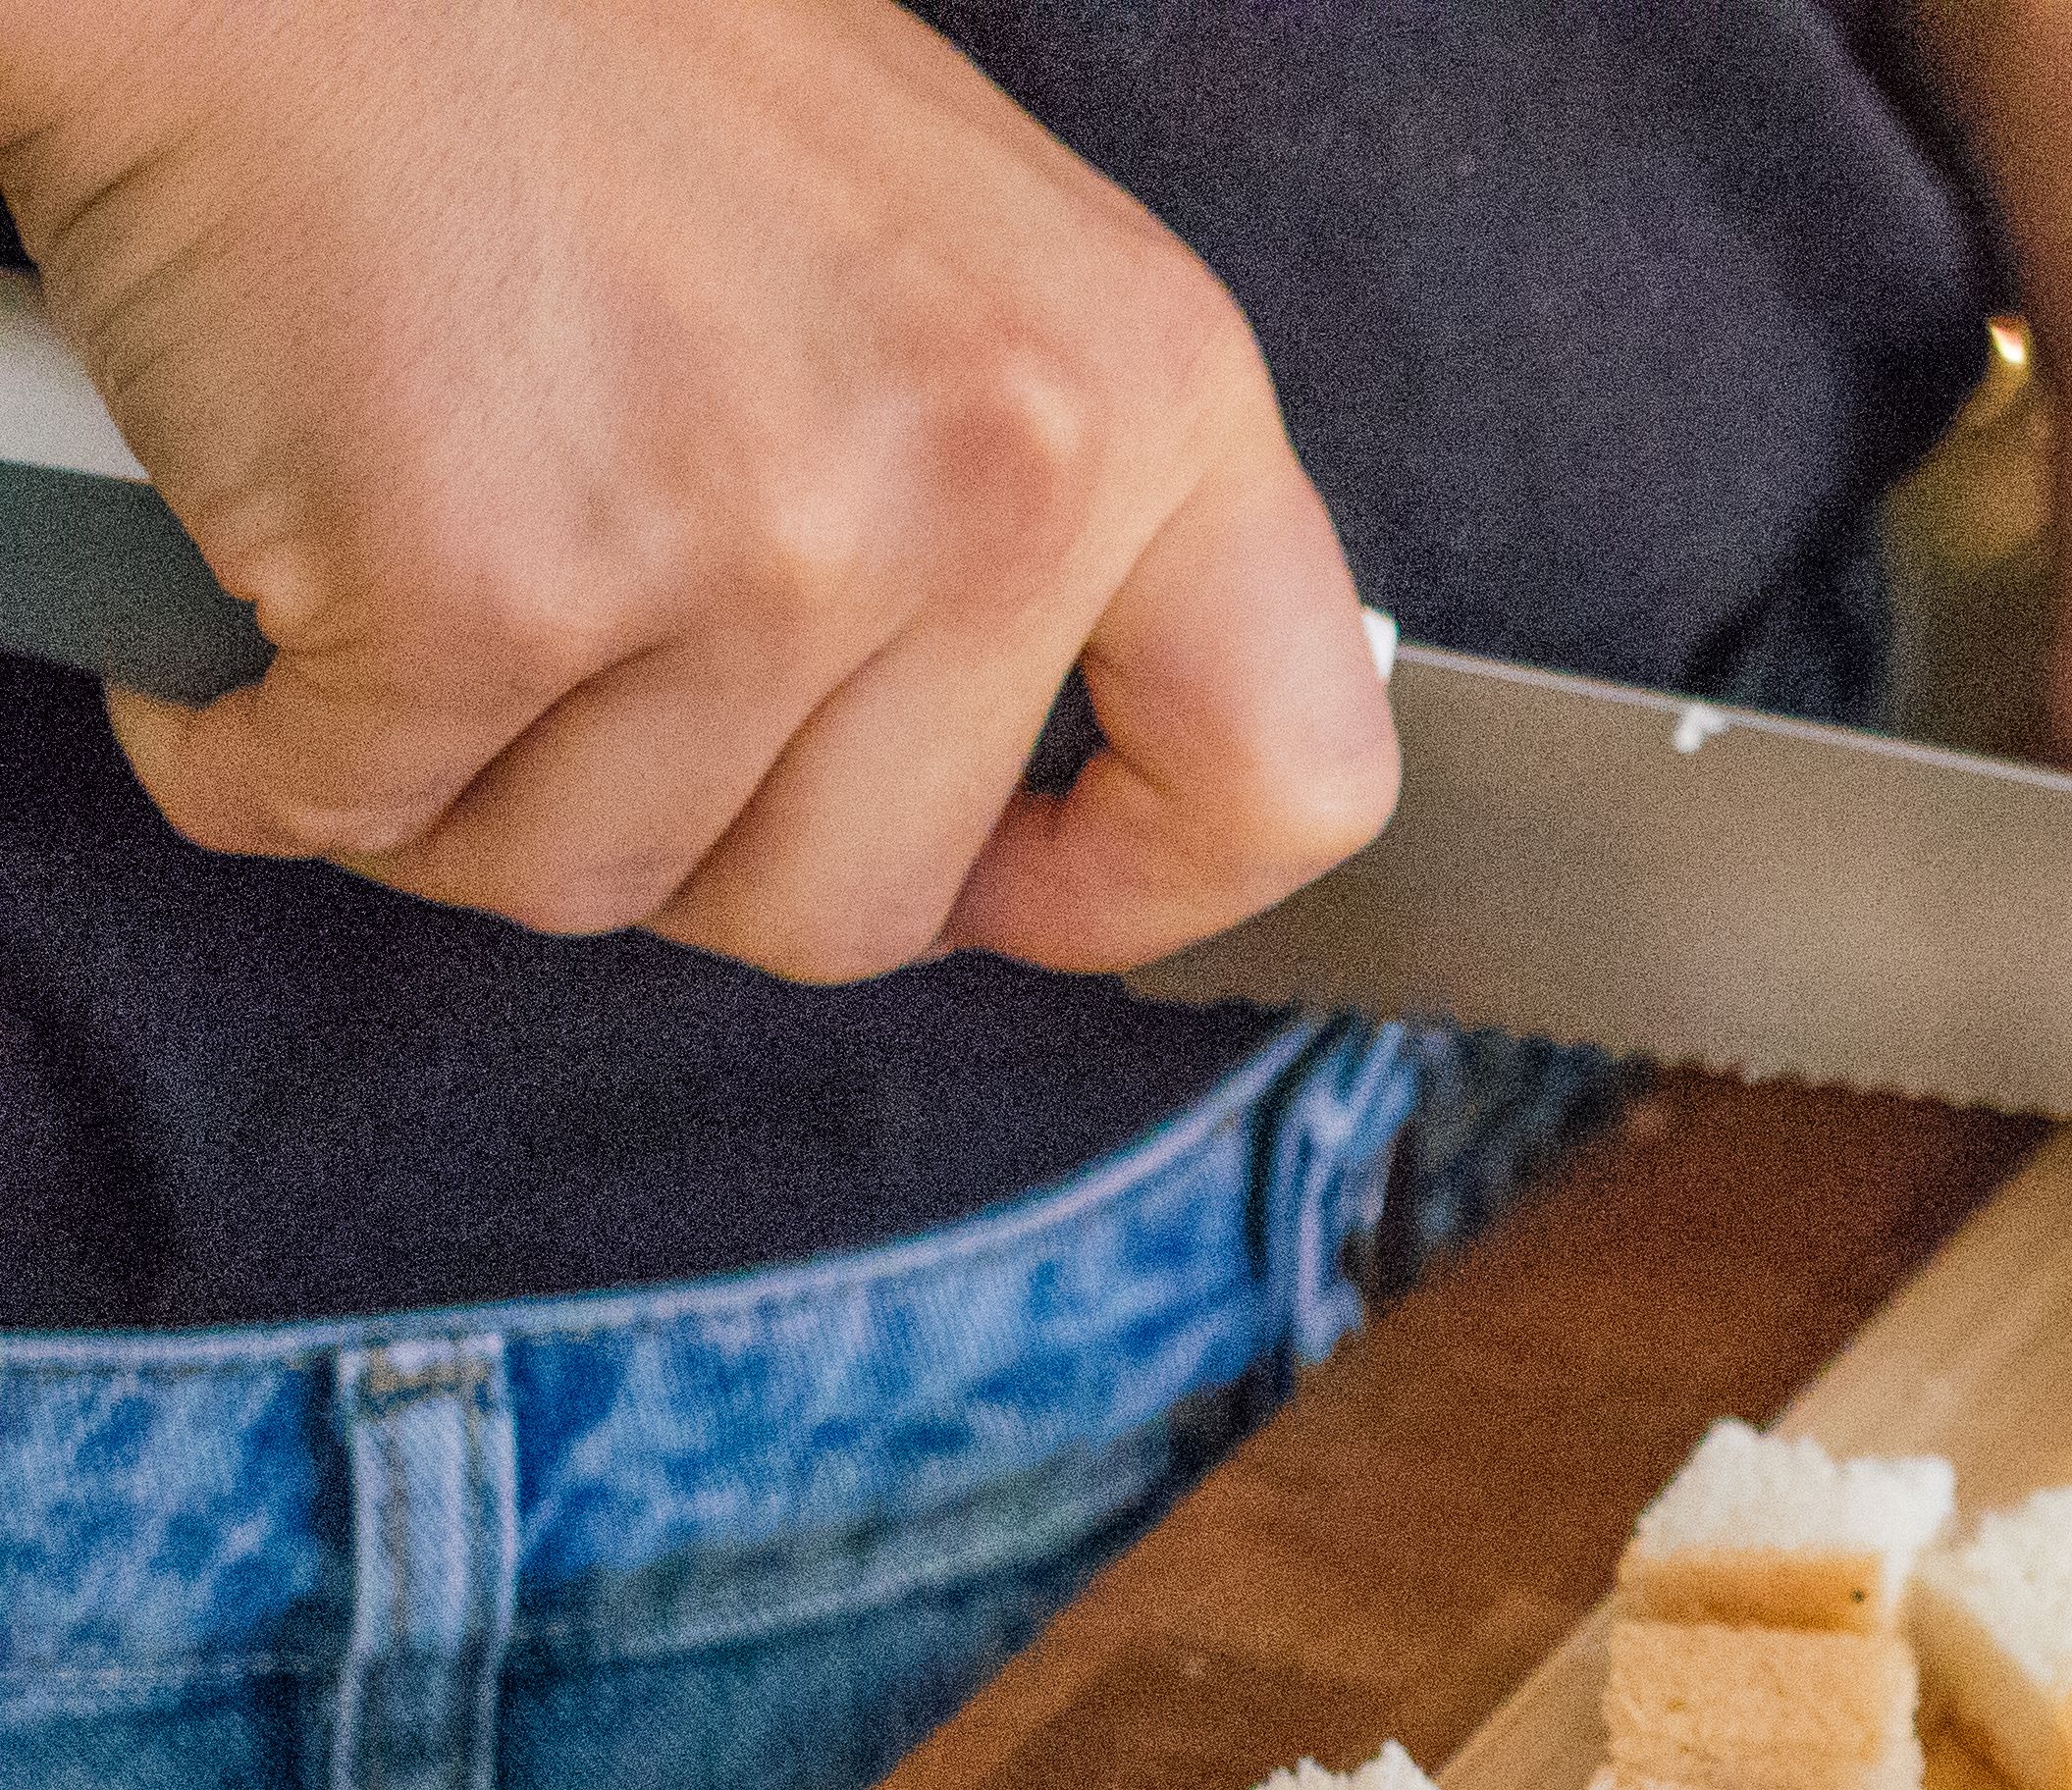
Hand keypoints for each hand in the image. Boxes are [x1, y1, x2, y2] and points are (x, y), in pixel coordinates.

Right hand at [0, 0, 1393, 980]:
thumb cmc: (577, 63)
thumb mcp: (942, 254)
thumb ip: (1035, 499)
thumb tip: (1041, 771)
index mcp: (1146, 391)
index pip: (1287, 776)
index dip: (1133, 883)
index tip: (1013, 880)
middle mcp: (995, 481)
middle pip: (864, 900)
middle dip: (691, 841)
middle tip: (583, 680)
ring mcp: (753, 544)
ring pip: (604, 879)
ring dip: (467, 794)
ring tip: (418, 591)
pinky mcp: (494, 590)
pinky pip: (366, 815)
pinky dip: (270, 758)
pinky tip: (260, 631)